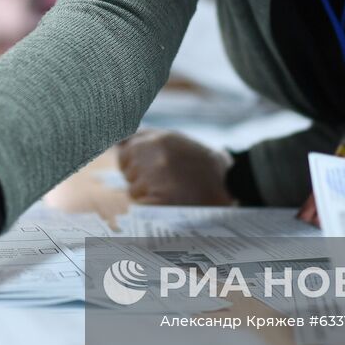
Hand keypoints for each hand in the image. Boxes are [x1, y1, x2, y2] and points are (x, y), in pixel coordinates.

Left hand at [117, 130, 232, 205]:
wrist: (228, 183)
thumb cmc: (197, 162)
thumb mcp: (173, 139)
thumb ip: (144, 137)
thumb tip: (116, 141)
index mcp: (158, 139)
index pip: (125, 153)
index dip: (134, 164)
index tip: (151, 169)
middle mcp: (155, 156)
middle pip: (128, 173)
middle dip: (140, 179)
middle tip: (166, 180)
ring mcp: (157, 178)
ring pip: (134, 191)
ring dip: (148, 194)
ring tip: (171, 191)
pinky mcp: (161, 199)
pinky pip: (142, 206)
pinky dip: (152, 208)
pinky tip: (169, 202)